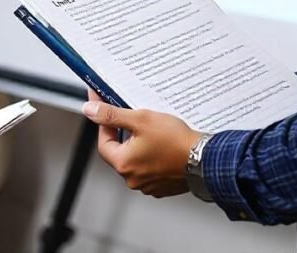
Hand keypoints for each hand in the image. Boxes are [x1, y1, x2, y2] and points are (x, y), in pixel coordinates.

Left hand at [81, 90, 198, 197]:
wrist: (206, 159)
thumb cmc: (176, 141)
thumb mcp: (140, 119)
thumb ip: (112, 115)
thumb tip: (90, 110)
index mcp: (124, 163)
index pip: (103, 141)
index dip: (104, 124)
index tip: (106, 110)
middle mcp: (133, 178)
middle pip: (119, 151)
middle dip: (123, 134)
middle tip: (131, 117)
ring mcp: (148, 184)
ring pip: (136, 159)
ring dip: (139, 145)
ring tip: (150, 129)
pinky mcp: (163, 185)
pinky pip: (150, 168)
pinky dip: (152, 155)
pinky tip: (161, 144)